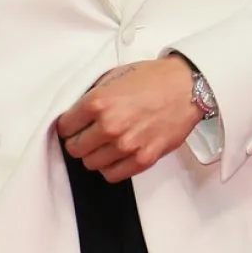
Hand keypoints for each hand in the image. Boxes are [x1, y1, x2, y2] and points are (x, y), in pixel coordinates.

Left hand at [56, 56, 200, 183]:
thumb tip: (77, 114)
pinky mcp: (143, 159)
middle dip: (78, 142)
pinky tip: (115, 156)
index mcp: (98, 103)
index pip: (65, 127)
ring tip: (104, 145)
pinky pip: (113, 175)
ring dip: (94, 156)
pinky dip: (110, 168)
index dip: (68, 126)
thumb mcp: (113, 77)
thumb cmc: (152, 79)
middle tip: (87, 136)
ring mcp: (126, 145)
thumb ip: (93, 97)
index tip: (74, 126)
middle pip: (75, 149)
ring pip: (91, 164)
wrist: (186, 87)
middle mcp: (109, 126)